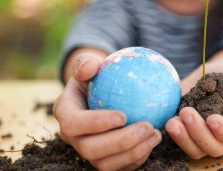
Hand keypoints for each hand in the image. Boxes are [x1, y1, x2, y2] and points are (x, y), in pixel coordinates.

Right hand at [53, 54, 161, 170]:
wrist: (101, 94)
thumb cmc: (97, 76)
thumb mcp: (89, 64)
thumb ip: (86, 63)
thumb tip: (91, 67)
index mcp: (66, 113)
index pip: (74, 124)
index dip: (96, 123)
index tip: (123, 115)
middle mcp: (74, 138)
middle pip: (90, 150)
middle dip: (120, 142)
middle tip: (147, 127)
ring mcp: (88, 152)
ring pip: (105, 164)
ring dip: (133, 153)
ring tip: (155, 135)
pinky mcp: (105, 160)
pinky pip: (120, 167)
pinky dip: (137, 159)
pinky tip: (153, 142)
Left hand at [165, 60, 222, 158]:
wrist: (214, 71)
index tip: (212, 118)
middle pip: (215, 147)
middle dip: (200, 133)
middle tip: (187, 112)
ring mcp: (206, 137)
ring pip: (197, 150)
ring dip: (184, 138)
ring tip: (174, 122)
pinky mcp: (189, 133)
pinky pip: (183, 143)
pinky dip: (176, 136)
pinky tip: (169, 121)